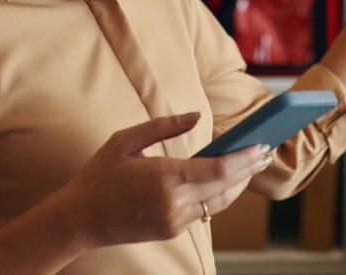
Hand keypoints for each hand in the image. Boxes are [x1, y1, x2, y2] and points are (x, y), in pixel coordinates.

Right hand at [61, 112, 271, 248]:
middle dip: (249, 169)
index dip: (244, 159)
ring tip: (252, 165)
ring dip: (237, 184)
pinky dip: (217, 194)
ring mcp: (175, 220)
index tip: (261, 146)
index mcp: (164, 177)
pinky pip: (203, 211)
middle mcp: (174, 203)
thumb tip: (196, 116)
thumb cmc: (99, 175)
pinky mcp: (172, 230)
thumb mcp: (125, 141)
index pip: (219, 170)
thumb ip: (163, 126)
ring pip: (218, 202)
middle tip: (266, 153)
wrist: (79, 220)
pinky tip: (226, 180)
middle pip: (226, 187)